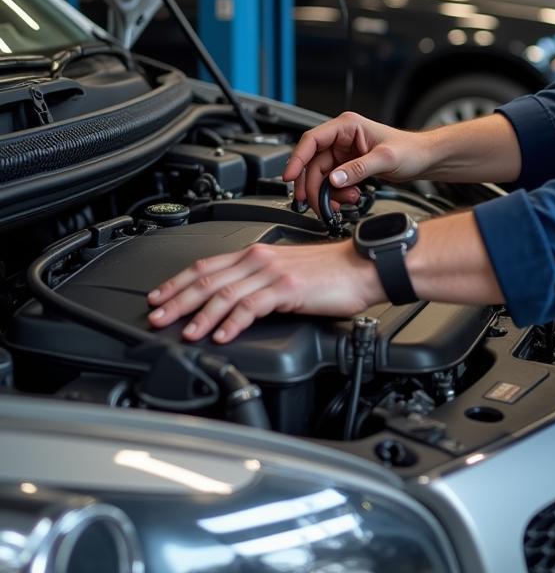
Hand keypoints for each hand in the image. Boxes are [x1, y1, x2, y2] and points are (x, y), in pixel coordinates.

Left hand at [147, 240, 381, 343]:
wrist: (362, 267)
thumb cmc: (331, 273)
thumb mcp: (286, 273)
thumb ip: (259, 284)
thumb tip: (233, 305)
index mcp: (257, 253)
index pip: (207, 265)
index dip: (178, 282)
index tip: (158, 296)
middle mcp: (260, 259)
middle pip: (208, 278)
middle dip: (177, 299)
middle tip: (157, 317)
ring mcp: (273, 272)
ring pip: (225, 292)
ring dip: (200, 314)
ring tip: (185, 332)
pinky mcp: (288, 288)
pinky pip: (252, 305)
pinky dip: (232, 322)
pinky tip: (222, 335)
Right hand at [282, 112, 433, 217]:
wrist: (424, 159)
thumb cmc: (410, 150)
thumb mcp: (385, 159)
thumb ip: (358, 169)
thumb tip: (335, 179)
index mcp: (347, 126)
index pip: (312, 140)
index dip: (297, 159)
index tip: (289, 177)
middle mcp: (342, 137)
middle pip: (312, 162)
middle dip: (312, 184)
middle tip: (314, 203)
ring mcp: (344, 153)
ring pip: (321, 175)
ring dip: (327, 192)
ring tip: (343, 201)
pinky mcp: (348, 166)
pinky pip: (332, 182)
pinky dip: (337, 193)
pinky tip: (350, 198)